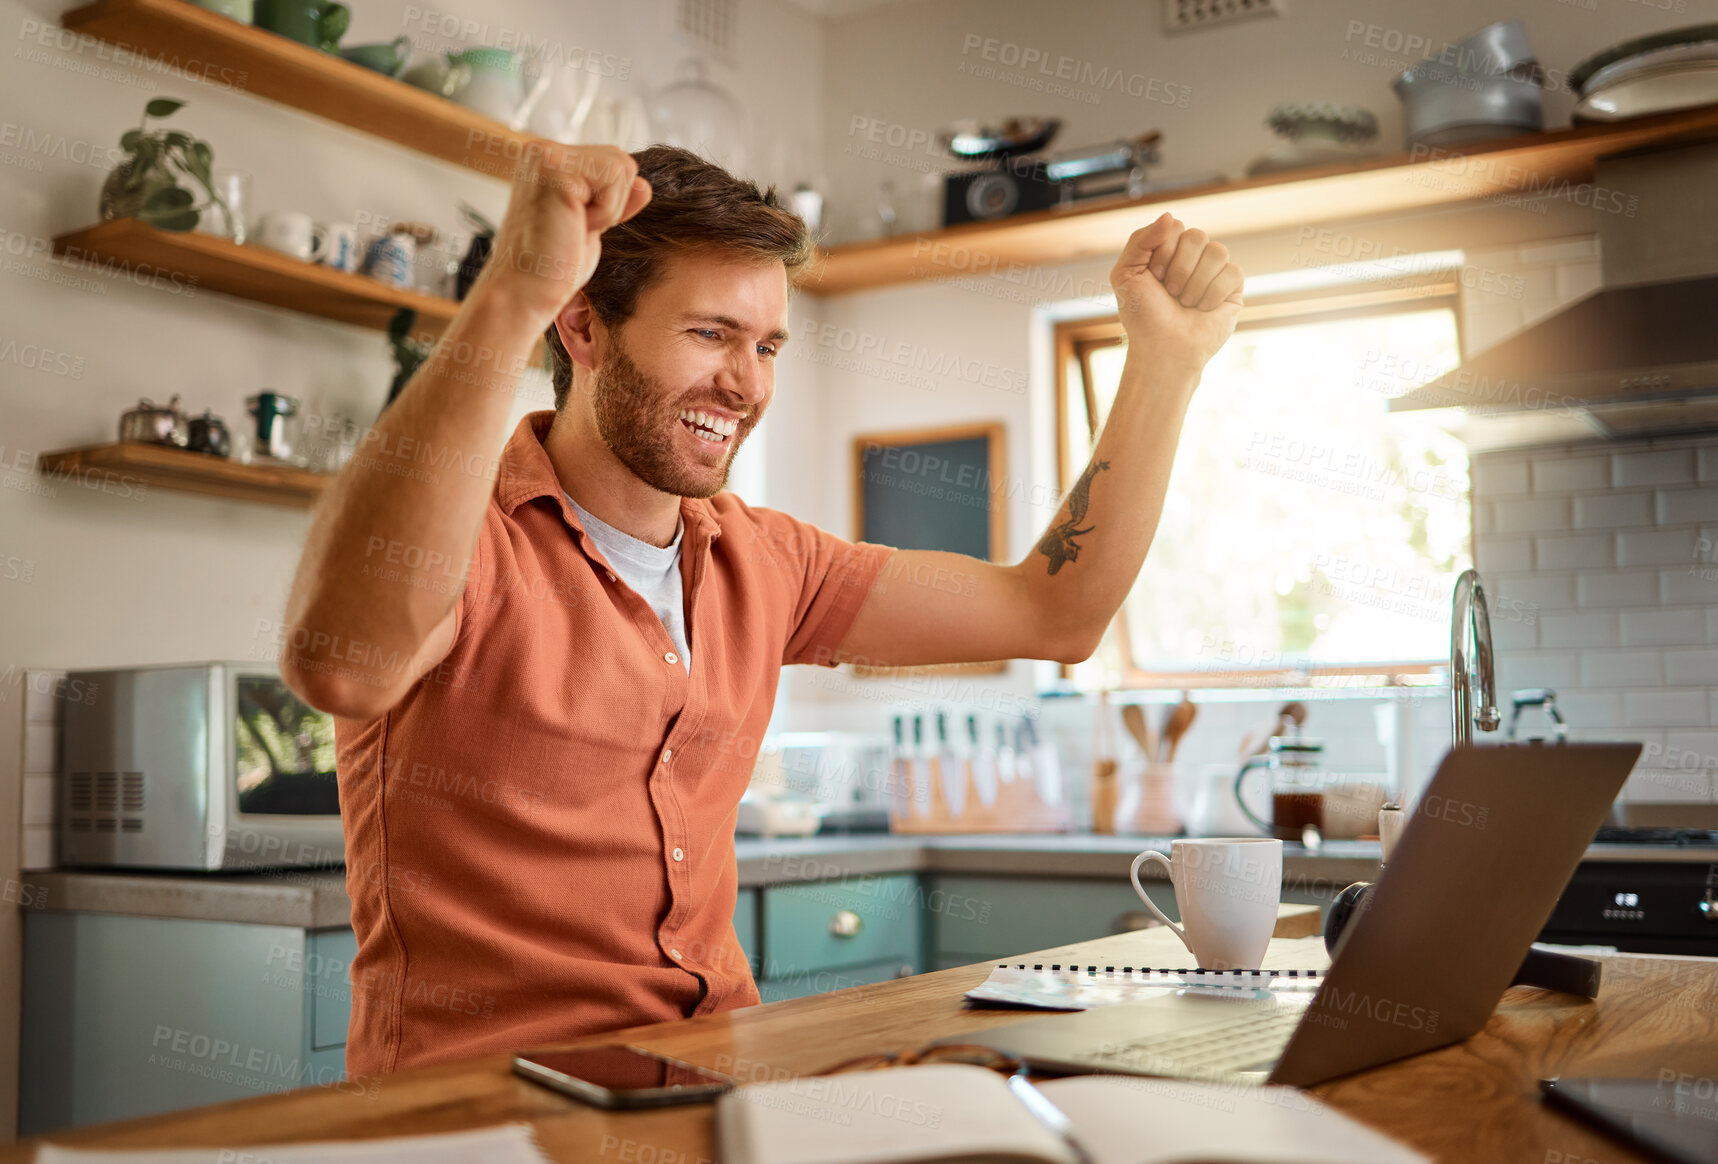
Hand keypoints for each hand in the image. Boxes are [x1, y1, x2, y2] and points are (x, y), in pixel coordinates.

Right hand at [469, 142, 651, 328]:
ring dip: (608, 210)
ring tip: (571, 226)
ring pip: (622, 167)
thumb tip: (645, 185)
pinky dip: (604, 215)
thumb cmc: (552, 267)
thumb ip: (614, 200)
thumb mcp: (592, 226)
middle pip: (621, 160)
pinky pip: (614, 182)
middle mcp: (543, 149)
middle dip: (611, 203)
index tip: (574, 225)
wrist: (524, 293)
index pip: (611, 162)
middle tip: (572, 227)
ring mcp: (546, 155)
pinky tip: (570, 226)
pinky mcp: (556, 169)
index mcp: (547, 158)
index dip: (608, 202)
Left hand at [1109, 212, 1244, 375]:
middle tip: (1170, 293)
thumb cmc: (1142, 316)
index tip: (1153, 278)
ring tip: (1185, 303)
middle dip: (1179, 269)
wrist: (1162, 349)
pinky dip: (1212, 293)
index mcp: (1168, 249)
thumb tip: (1170, 215)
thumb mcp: (1126, 274)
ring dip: (1194, 283)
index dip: (1163, 252)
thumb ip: (1140, 239)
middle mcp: (1193, 256)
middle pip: (1197, 235)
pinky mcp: (1233, 288)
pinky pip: (1232, 271)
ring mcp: (1215, 270)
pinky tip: (1203, 309)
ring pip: (1217, 251)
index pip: (1175, 226)